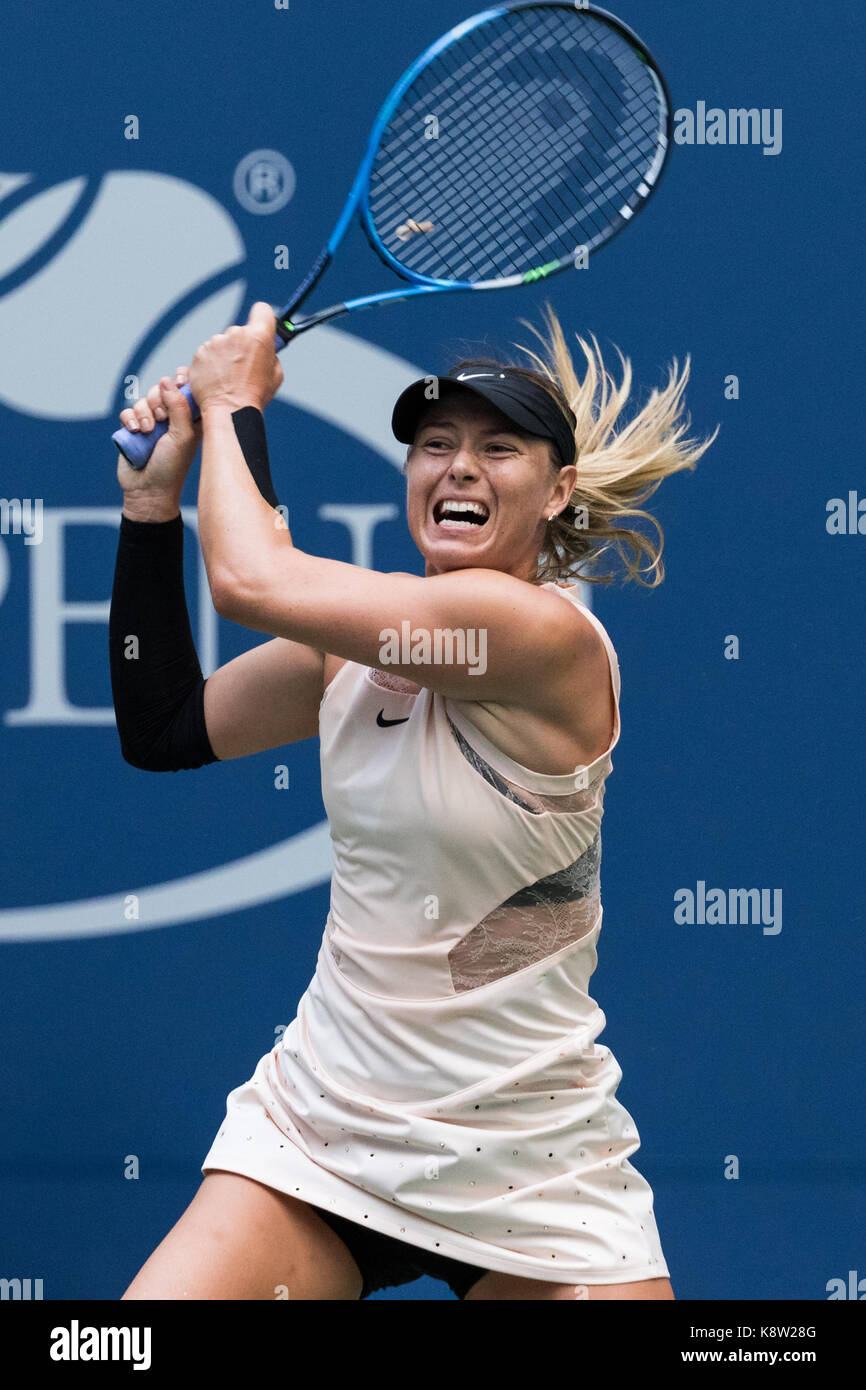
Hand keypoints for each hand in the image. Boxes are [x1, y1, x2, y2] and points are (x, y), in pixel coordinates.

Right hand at [117, 366, 200, 517]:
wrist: (148, 491)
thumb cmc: (172, 467)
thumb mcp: (182, 436)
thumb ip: (178, 406)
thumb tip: (167, 380)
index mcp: (191, 418)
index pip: (189, 387)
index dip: (183, 380)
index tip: (180, 382)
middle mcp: (172, 418)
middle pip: (162, 388)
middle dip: (159, 399)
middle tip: (161, 418)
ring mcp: (152, 422)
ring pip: (144, 399)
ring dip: (143, 412)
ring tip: (147, 431)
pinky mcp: (133, 429)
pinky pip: (128, 411)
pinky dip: (130, 418)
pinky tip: (134, 431)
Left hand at [188, 301, 283, 414]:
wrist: (228, 410)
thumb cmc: (254, 395)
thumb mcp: (275, 374)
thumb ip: (271, 354)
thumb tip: (266, 349)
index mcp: (259, 336)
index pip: (262, 310)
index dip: (262, 318)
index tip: (261, 326)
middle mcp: (236, 334)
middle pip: (240, 330)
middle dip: (242, 345)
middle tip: (244, 367)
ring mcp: (215, 343)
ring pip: (222, 343)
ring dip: (225, 356)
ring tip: (228, 377)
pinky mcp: (200, 353)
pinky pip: (208, 353)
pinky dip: (211, 364)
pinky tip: (216, 379)